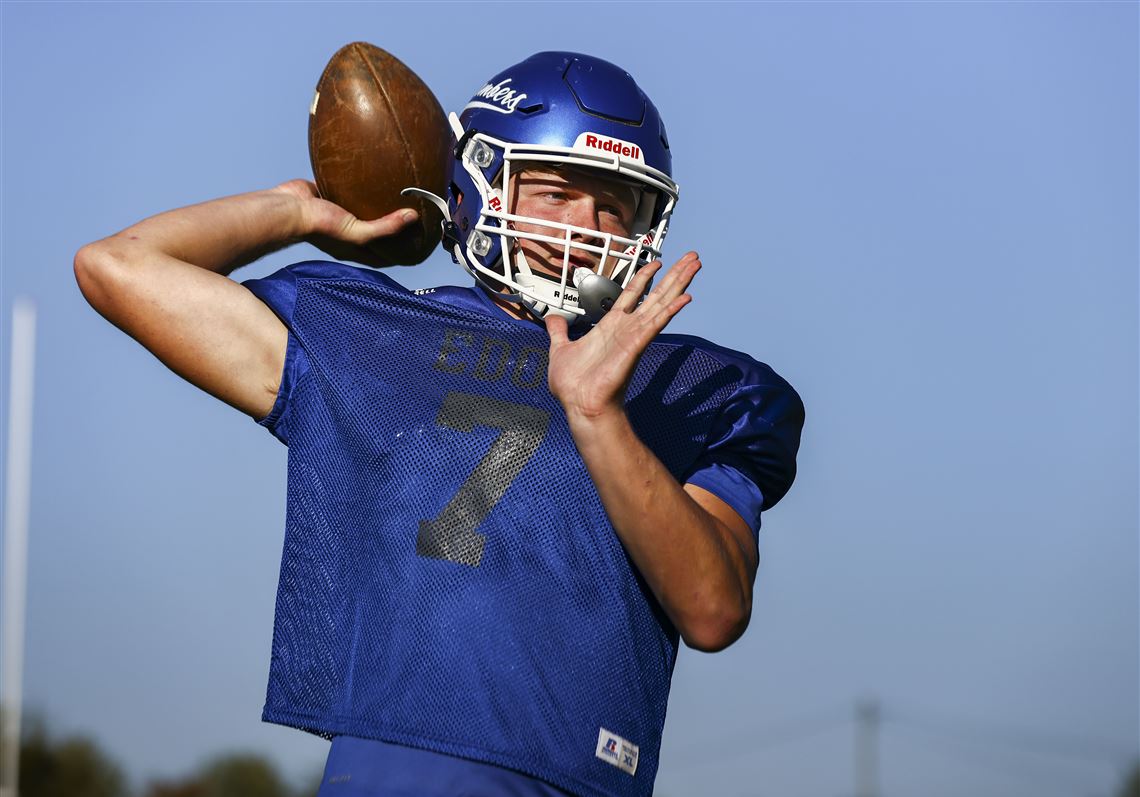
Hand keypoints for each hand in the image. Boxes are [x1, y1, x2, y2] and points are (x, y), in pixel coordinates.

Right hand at [272, 179, 418, 267]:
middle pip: (379, 233)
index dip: (404, 251)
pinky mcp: (332, 197)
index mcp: (355, 249)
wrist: (287, 207)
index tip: (422, 242)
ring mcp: (340, 216)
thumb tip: (412, 217)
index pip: (386, 255)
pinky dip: (363, 187)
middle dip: (396, 227)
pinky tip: (376, 176)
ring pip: (366, 211)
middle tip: (417, 214)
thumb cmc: (318, 226)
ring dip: (381, 205)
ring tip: (401, 193)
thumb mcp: (356, 232)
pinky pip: (352, 192)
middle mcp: (349, 235)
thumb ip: (384, 227)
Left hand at [545, 251, 700, 421]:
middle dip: (674, 274)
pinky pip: (656, 324)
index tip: (657, 262)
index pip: (632, 293)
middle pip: (656, 294)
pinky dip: (671, 310)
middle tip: (693, 257)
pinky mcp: (635, 346)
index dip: (644, 276)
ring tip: (695, 264)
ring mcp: (634, 336)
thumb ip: (559, 331)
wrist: (578, 404)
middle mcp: (627, 328)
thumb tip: (552, 318)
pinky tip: (686, 297)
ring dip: (679, 282)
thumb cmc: (573, 384)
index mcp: (611, 325)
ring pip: (661, 303)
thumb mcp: (560, 348)